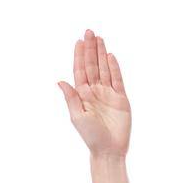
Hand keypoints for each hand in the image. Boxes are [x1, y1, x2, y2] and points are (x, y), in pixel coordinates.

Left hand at [57, 28, 129, 158]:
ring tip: (100, 39)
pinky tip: (110, 56)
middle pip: (92, 65)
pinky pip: (118, 80)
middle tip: (90, 32)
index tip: (79, 41)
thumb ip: (71, 98)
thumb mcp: (77, 117)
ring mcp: (108, 94)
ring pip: (104, 69)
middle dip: (90, 49)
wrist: (109, 150)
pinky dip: (114, 68)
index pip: (80, 70)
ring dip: (101, 54)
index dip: (79, 55)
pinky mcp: (121, 99)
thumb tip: (60, 81)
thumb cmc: (91, 136)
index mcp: (82, 94)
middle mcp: (95, 91)